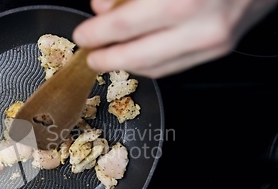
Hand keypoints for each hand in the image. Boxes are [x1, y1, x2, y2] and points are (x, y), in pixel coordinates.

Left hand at [73, 0, 277, 77]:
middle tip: (92, 56)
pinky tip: (138, 57)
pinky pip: (175, 66)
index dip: (97, 33)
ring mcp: (213, 42)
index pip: (123, 25)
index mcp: (180, 1)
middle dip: (107, 59)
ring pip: (155, 68)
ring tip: (110, 57)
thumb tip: (103, 6)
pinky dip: (150, 64)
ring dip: (127, 65)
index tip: (83, 33)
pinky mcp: (220, 48)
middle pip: (137, 57)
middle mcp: (200, 26)